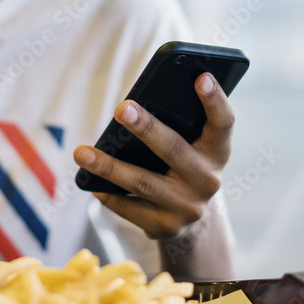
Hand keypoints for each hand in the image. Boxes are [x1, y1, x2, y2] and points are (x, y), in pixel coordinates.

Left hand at [72, 72, 234, 239]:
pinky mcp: (165, 227)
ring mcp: (188, 207)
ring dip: (108, 166)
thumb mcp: (191, 147)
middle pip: (174, 149)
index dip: (214, 100)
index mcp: (218, 152)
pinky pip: (129, 207)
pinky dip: (107, 193)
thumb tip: (131, 108)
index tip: (201, 76)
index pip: (223, 123)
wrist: (191, 221)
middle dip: (146, 128)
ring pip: (143, 182)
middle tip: (120, 108)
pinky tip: (88, 181)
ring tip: (81, 152)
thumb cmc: (182, 167)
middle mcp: (208, 180)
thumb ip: (177, 126)